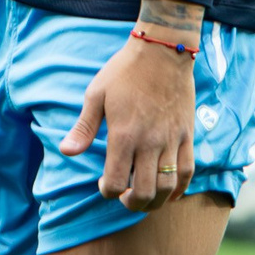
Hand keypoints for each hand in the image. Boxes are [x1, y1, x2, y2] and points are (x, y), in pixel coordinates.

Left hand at [58, 35, 195, 212]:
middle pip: (145, 192)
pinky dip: (179, 188)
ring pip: (167, 187)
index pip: (117, 182)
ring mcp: (171, 140)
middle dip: (132, 204)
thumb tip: (66, 151)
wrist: (162, 51)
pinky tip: (169, 192)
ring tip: (144, 197)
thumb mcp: (96, 94)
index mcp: (124, 134)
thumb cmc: (125, 71)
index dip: (108, 191)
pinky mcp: (187, 135)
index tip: (105, 185)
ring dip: (155, 201)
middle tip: (124, 198)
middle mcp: (150, 142)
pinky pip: (188, 171)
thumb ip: (83, 127)